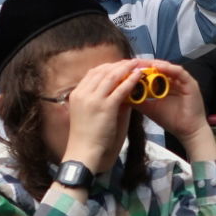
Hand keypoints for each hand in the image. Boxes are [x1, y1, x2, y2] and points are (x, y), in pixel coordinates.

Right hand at [61, 59, 144, 173]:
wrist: (83, 153)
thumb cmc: (86, 138)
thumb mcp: (88, 115)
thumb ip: (100, 102)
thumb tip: (117, 93)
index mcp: (76, 94)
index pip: (92, 73)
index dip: (106, 67)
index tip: (118, 66)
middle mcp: (83, 93)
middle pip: (102, 71)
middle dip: (117, 65)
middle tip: (130, 62)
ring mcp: (93, 99)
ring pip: (111, 76)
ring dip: (126, 68)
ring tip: (137, 64)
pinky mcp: (105, 107)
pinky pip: (120, 89)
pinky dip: (131, 80)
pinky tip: (139, 76)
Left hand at [127, 60, 213, 153]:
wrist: (188, 132)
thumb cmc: (171, 120)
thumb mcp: (149, 108)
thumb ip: (138, 99)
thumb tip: (121, 94)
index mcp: (164, 84)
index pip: (150, 72)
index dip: (138, 69)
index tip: (125, 68)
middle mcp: (174, 79)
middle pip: (158, 67)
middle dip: (144, 65)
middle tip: (131, 63)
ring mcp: (182, 80)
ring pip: (167, 67)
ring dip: (154, 65)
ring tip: (141, 64)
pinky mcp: (190, 82)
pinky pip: (179, 71)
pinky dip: (168, 68)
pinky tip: (157, 68)